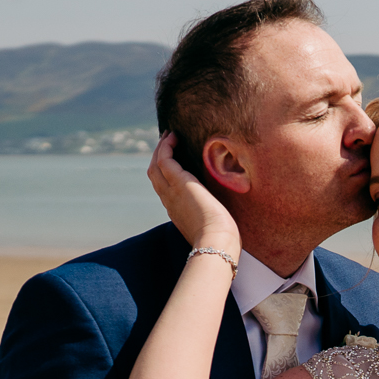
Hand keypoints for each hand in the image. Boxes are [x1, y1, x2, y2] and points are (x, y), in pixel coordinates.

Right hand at [148, 132, 239, 258]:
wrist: (216, 242)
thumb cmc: (221, 239)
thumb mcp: (213, 224)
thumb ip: (212, 215)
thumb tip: (223, 213)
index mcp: (176, 211)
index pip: (164, 188)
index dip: (165, 172)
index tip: (173, 160)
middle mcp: (169, 201)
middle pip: (155, 174)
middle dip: (159, 156)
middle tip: (168, 142)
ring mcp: (171, 192)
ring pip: (155, 165)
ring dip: (160, 148)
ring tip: (170, 136)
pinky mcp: (178, 183)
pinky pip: (164, 160)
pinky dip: (166, 147)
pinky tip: (174, 137)